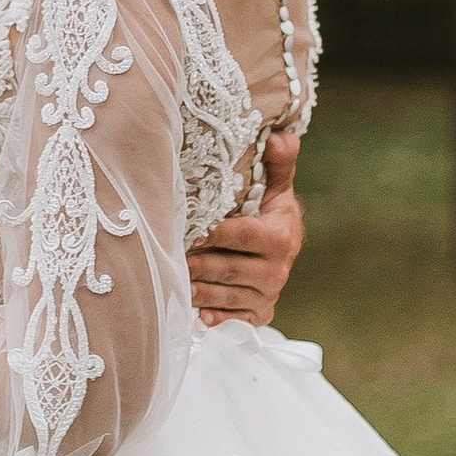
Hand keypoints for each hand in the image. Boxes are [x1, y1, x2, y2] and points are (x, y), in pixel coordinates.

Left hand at [186, 131, 304, 328]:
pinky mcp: (259, 314)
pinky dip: (213, 317)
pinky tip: (195, 313)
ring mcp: (267, 295)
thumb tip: (280, 135)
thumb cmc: (271, 210)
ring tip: (173, 280)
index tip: (187, 228)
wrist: (286, 248)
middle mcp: (277, 270)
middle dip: (198, 263)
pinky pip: (233, 319)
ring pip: (225, 295)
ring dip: (198, 290)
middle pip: (228, 268)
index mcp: (280, 236)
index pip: (240, 235)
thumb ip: (279, 161)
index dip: (212, 233)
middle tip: (169, 255)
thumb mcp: (277, 185)